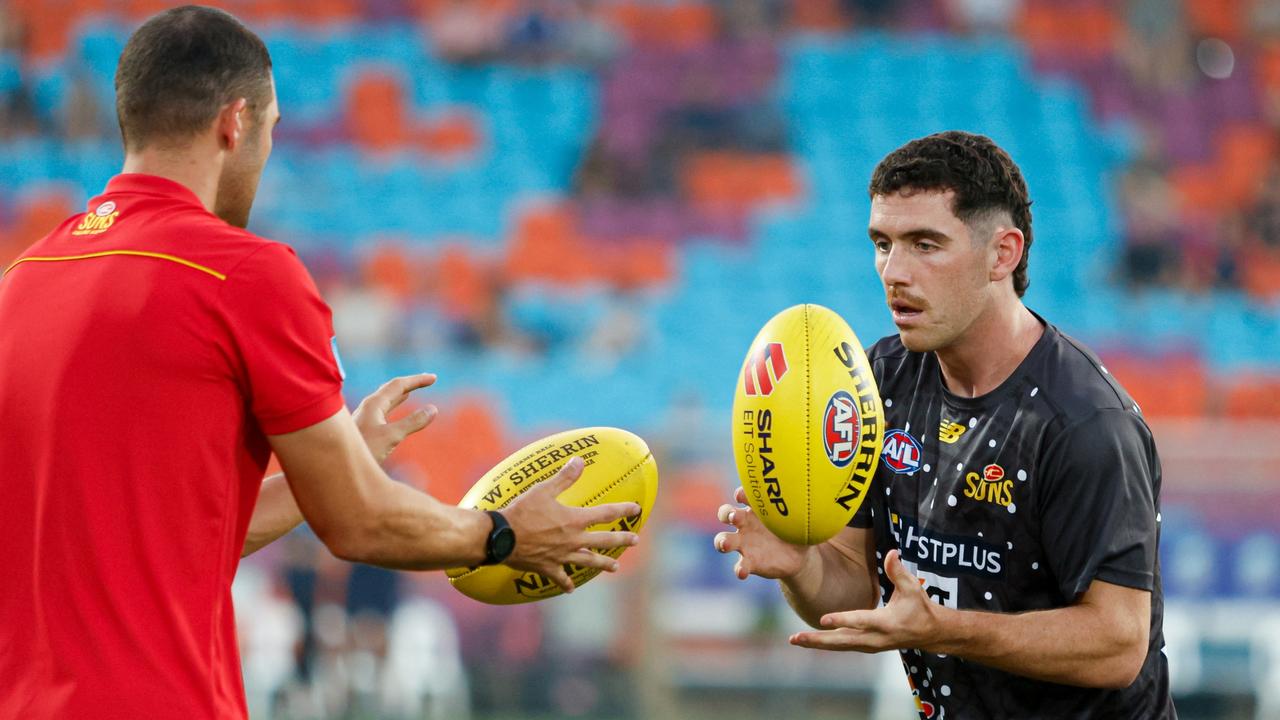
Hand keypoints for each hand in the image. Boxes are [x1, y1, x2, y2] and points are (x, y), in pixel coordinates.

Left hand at [352, 373, 437, 462]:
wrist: (336, 466)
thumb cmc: (361, 450)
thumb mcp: (391, 436)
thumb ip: (412, 422)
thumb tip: (433, 409)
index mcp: (374, 404)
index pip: (399, 385)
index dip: (417, 380)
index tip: (434, 378)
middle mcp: (368, 406)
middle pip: (391, 389)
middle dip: (410, 384)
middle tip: (427, 380)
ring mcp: (365, 416)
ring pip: (386, 399)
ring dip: (401, 394)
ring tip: (411, 391)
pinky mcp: (363, 427)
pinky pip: (383, 410)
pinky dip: (394, 406)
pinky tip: (395, 409)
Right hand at [502, 456, 641, 593]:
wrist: (502, 537)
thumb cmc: (522, 511)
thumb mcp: (543, 490)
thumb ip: (564, 477)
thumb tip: (579, 461)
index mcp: (574, 520)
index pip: (605, 513)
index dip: (622, 509)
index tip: (636, 508)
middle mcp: (573, 540)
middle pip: (604, 541)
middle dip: (622, 540)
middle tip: (635, 540)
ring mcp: (562, 556)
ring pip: (588, 561)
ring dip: (603, 564)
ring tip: (615, 568)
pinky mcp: (548, 567)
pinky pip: (561, 578)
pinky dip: (567, 584)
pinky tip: (571, 589)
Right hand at [713, 486, 811, 579]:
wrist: (797, 555)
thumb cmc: (796, 530)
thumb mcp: (803, 517)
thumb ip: (808, 508)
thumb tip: (827, 495)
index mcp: (757, 509)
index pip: (743, 495)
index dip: (741, 493)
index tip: (743, 494)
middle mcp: (746, 524)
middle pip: (726, 514)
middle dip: (726, 513)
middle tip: (735, 516)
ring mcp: (744, 544)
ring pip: (724, 540)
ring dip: (722, 541)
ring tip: (726, 544)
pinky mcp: (749, 562)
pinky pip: (739, 566)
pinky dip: (739, 569)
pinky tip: (742, 571)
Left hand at [789, 549, 942, 651]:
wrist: (930, 633)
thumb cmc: (920, 607)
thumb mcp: (913, 588)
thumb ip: (898, 571)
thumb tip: (891, 552)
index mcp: (886, 623)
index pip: (861, 621)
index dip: (842, 619)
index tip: (822, 619)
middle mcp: (875, 638)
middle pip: (842, 641)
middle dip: (818, 639)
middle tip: (795, 638)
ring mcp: (870, 646)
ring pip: (839, 646)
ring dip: (817, 643)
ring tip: (794, 640)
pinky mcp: (867, 647)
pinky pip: (843, 647)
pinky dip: (826, 644)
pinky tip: (809, 641)